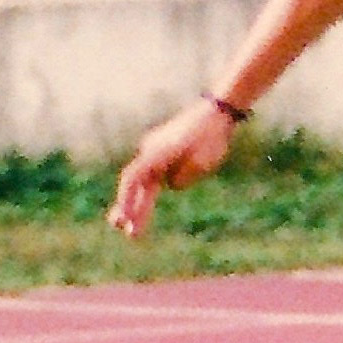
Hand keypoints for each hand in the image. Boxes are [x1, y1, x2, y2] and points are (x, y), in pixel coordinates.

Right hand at [107, 97, 238, 233]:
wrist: (219, 112)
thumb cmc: (211, 138)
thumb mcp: (201, 165)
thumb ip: (182, 179)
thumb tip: (171, 184)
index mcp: (155, 154)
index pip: (132, 180)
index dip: (127, 200)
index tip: (123, 219)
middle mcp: (150, 150)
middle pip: (137, 183)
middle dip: (130, 208)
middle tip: (123, 230)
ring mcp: (156, 148)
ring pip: (147, 179)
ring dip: (141, 201)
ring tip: (132, 225)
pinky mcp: (165, 149)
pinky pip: (158, 171)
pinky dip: (156, 186)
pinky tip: (176, 181)